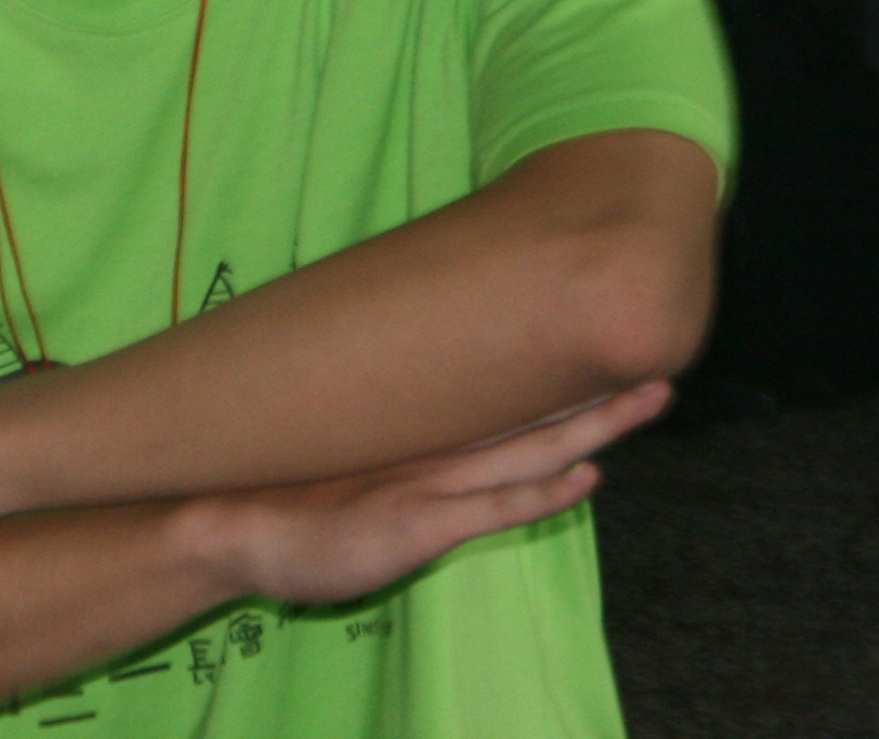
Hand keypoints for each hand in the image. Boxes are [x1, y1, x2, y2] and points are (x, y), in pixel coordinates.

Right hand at [201, 382, 669, 609]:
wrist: (223, 525)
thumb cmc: (276, 496)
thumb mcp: (339, 459)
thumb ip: (383, 435)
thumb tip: (411, 400)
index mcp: (417, 433)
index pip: (504, 401)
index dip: (559, 382)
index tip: (606, 352)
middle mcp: (431, 449)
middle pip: (531, 415)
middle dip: (596, 394)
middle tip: (655, 357)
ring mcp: (427, 483)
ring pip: (526, 450)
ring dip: (589, 428)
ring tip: (642, 400)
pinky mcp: (419, 523)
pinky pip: (495, 506)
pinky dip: (543, 494)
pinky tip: (583, 478)